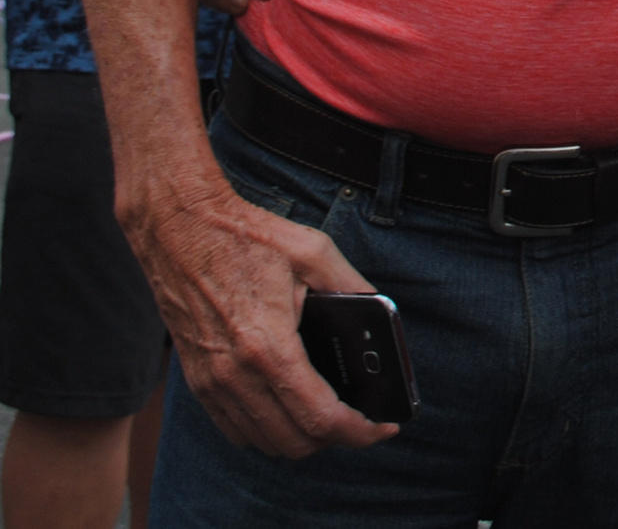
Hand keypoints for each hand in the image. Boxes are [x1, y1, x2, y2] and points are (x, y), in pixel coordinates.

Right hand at [129, 185, 394, 455]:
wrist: (178, 230)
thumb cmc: (245, 237)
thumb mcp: (313, 251)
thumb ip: (351, 285)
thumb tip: (379, 313)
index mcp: (269, 347)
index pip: (320, 417)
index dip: (359, 431)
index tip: (384, 429)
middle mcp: (235, 375)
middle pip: (293, 441)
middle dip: (335, 438)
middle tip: (361, 419)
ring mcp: (211, 382)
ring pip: (263, 442)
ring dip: (300, 438)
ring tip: (329, 415)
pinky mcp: (197, 380)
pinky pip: (234, 428)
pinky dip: (266, 430)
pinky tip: (288, 407)